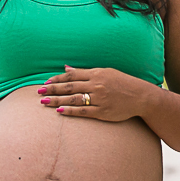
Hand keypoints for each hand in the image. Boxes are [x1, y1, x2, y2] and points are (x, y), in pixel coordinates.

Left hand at [37, 65, 152, 121]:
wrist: (141, 96)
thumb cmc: (123, 83)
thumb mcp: (105, 72)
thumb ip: (85, 72)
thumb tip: (67, 68)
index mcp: (96, 73)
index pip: (72, 75)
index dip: (57, 79)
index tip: (45, 83)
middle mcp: (96, 85)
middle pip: (69, 87)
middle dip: (52, 89)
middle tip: (39, 93)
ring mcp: (99, 98)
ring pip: (74, 99)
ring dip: (57, 100)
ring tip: (44, 102)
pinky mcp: (103, 111)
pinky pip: (84, 111)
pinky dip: (71, 110)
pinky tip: (60, 111)